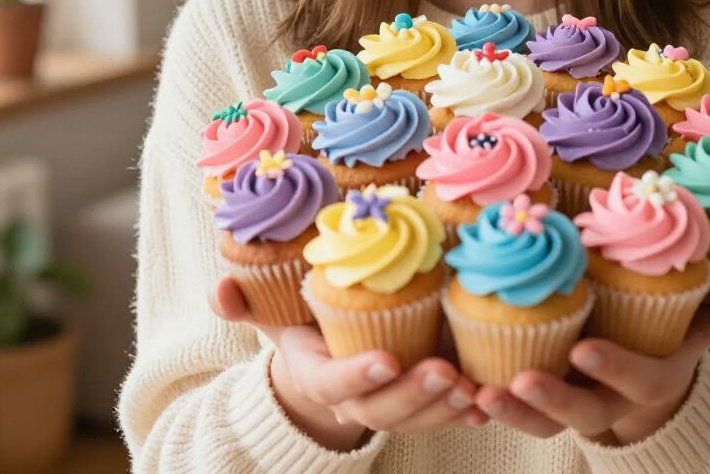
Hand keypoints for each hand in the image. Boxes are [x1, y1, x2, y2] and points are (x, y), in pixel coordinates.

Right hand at [209, 276, 488, 450]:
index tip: (385, 359)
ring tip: (473, 386)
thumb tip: (219, 290)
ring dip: (445, 406)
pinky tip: (489, 397)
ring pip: (418, 419)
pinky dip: (467, 411)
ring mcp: (390, 404)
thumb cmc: (303, 322)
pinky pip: (444, 415)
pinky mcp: (421, 401)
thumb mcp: (271, 308)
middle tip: (445, 370)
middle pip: (382, 409)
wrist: (329, 354)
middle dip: (413, 395)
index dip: (357, 375)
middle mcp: (355, 399)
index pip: (333, 384)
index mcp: (319, 374)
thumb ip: (242, 301)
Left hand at [474, 282, 709, 444]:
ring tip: (477, 394)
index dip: (612, 368)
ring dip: (510, 410)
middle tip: (517, 381)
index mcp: (651, 381)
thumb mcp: (706, 324)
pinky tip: (458, 390)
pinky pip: (516, 412)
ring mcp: (574, 408)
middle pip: (581, 413)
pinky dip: (489, 407)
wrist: (651, 378)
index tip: (583, 349)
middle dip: (550, 400)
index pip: (637, 380)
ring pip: (541, 422)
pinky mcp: (542, 403)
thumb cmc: (677, 335)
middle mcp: (611, 403)